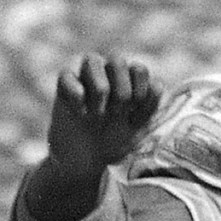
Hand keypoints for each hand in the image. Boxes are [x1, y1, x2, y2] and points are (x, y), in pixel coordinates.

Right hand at [47, 56, 159, 171]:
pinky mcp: (64, 86)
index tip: (135, 114)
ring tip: (98, 114)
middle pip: (117, 60)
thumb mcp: (138, 128)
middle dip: (122, 90)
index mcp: (128, 82)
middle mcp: (107, 74)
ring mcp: (84, 78)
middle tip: (117, 114)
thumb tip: (156, 84)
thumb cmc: (114, 140)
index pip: (139, 69)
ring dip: (100, 89)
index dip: (141, 90)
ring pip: (92, 59)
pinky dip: (77, 96)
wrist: (85, 160)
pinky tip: (80, 114)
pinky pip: (67, 75)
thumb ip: (149, 106)